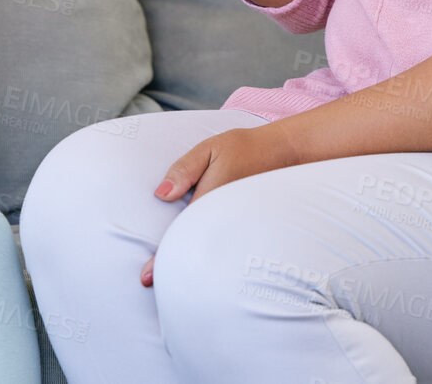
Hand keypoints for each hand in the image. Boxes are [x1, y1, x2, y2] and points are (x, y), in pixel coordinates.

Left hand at [138, 123, 297, 287]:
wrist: (284, 153)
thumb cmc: (243, 148)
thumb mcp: (209, 149)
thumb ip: (184, 170)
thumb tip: (161, 194)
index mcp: (212, 199)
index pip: (182, 233)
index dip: (163, 257)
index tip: (146, 277)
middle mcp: (226, 217)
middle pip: (196, 249)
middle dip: (175, 268)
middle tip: (149, 282)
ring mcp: (238, 225)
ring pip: (212, 251)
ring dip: (195, 266)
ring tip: (176, 283)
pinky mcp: (247, 227)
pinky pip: (225, 245)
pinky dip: (213, 256)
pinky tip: (205, 266)